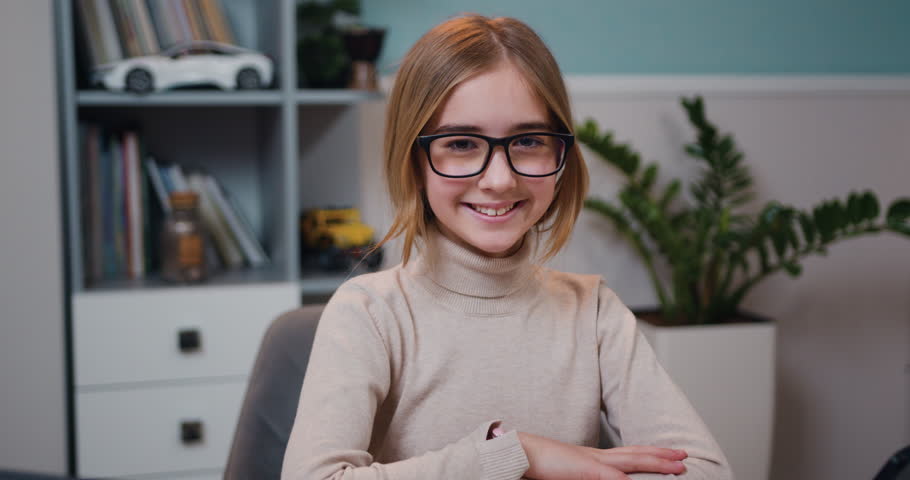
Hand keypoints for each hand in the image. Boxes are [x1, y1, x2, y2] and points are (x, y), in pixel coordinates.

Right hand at [517, 431, 687, 479]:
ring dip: (657, 463)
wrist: (519, 451)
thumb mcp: (566, 473)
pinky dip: (628, 479)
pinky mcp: (585, 469)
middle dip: (662, 456)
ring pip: (632, 460)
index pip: (627, 454)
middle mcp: (596, 455)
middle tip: (684, 457)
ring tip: (678, 466)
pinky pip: (612, 476)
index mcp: (592, 457)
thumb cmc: (537, 463)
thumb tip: (588, 477)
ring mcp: (592, 461)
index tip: (667, 455)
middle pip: (636, 453)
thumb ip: (581, 476)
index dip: (648, 454)